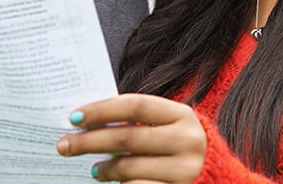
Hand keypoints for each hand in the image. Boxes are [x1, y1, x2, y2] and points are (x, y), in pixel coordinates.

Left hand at [57, 94, 205, 182]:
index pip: (135, 106)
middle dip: (89, 141)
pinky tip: (112, 183)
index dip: (102, 110)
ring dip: (104, 169)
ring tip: (92, 170)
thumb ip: (141, 123)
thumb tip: (89, 122)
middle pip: (127, 138)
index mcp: (183, 116)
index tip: (74, 117)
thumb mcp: (170, 129)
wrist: (218, 181)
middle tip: (64, 144)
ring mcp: (186, 170)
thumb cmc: (181, 150)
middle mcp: (188, 141)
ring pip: (129, 168)